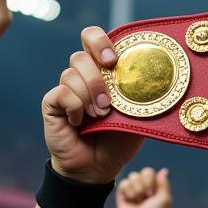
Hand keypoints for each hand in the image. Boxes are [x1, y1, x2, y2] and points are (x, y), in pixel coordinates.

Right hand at [42, 26, 142, 183]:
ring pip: (71, 73)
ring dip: (90, 96)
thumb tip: (154, 81)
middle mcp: (82, 77)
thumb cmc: (117, 142)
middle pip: (81, 54)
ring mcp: (66, 89)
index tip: (113, 59)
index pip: (92, 39)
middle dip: (97, 76)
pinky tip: (80, 123)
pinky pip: (62, 93)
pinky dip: (75, 108)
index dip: (100, 40)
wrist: (97, 168)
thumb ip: (141, 97)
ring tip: (99, 116)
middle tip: (108, 100)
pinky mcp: (52, 103)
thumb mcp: (136, 118)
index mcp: (102, 73)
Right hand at [117, 167, 171, 207]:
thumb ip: (164, 183)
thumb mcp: (164, 199)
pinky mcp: (122, 193)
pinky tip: (130, 200)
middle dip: (143, 185)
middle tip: (146, 197)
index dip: (149, 180)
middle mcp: (142, 186)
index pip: (148, 172)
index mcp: (153, 186)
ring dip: (136, 189)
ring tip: (138, 200)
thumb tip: (164, 171)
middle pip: (140, 173)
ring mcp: (132, 189)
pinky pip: (123, 183)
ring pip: (132, 176)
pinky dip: (128, 192)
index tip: (152, 193)